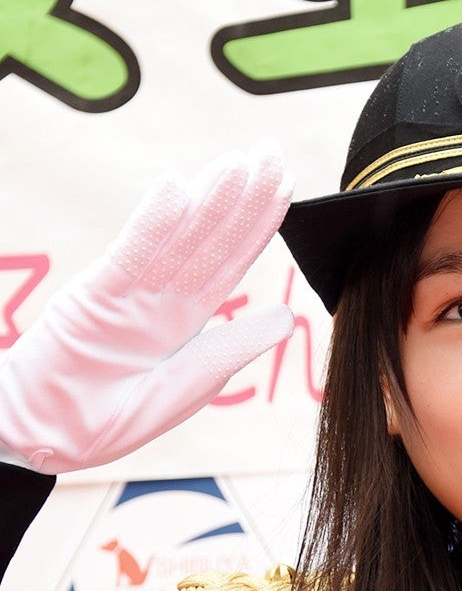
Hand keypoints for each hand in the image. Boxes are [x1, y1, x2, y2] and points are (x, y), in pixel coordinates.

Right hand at [0, 140, 294, 472]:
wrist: (47, 439)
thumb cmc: (109, 421)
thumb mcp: (183, 390)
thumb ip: (229, 351)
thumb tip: (286, 318)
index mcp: (184, 323)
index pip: (229, 263)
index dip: (258, 224)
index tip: (285, 183)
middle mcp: (159, 300)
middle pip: (208, 241)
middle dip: (241, 197)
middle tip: (269, 150)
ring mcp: (127, 295)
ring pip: (176, 240)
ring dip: (207, 201)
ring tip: (237, 164)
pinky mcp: (93, 298)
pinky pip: (130, 256)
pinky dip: (152, 223)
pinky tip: (177, 189)